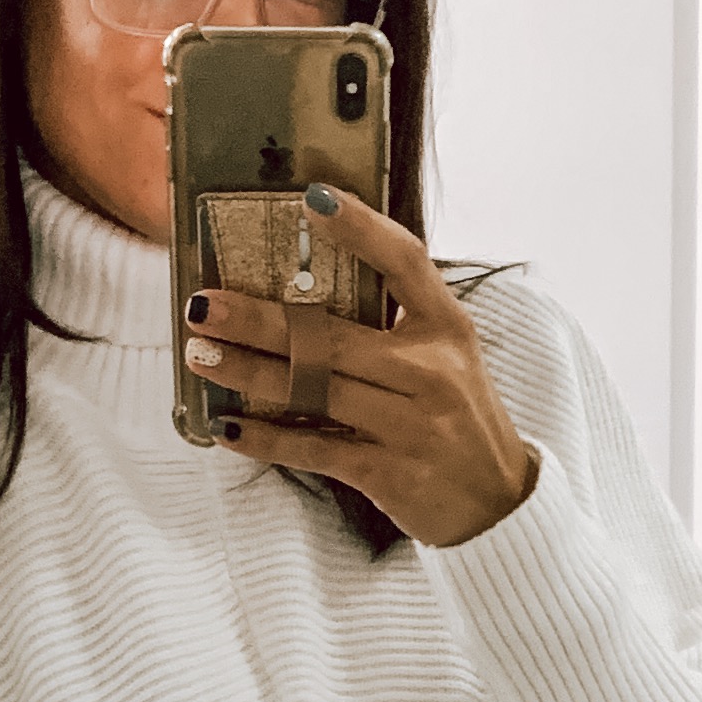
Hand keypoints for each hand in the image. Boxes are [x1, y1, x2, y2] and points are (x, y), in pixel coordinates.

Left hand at [184, 188, 539, 550]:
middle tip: (205, 305)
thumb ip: (396, 324)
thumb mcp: (449, 359)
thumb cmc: (460, 421)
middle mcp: (430, 371)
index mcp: (448, 328)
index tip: (312, 198)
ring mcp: (410, 424)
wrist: (499, 504)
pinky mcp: (390, 473)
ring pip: (314, 389)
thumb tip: (309, 294)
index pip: (404, 262)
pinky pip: (315, 448)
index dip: (360, 227)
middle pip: (331, 335)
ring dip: (248, 372)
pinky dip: (266, 440)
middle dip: (258, 320)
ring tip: (201, 356)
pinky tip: (228, 427)